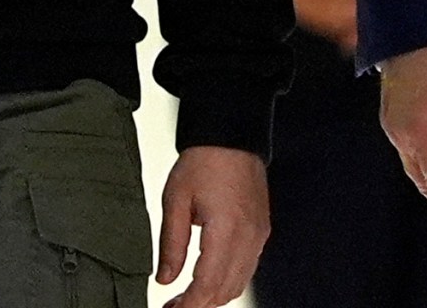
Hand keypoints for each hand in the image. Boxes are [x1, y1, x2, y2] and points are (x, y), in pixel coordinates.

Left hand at [156, 145, 267, 307]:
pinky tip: (208, 280)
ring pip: (239, 283)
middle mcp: (248, 236)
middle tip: (174, 307)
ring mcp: (258, 234)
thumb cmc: (205, 160)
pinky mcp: (261, 230)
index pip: (208, 284)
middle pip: (225, 290)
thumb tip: (165, 278)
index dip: (189, 305)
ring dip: (214, 297)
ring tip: (186, 298)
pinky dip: (227, 281)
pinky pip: (247, 268)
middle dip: (200, 305)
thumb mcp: (175, 200)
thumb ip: (171, 244)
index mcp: (226, 229)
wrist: (232, 136)